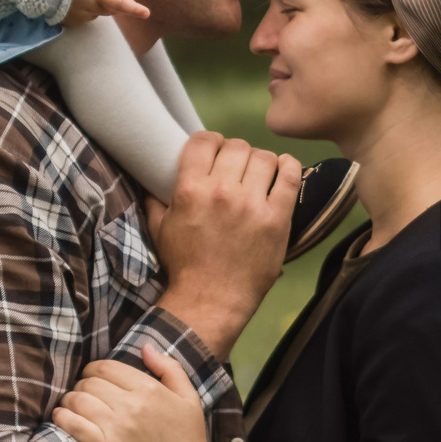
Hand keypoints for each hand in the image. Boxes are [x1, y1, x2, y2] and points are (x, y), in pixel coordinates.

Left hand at [53, 347, 228, 441]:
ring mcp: (118, 428)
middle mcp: (133, 405)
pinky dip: (62, 418)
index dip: (94, 369)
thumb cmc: (189, 441)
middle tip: (82, 394)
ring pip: (78, 400)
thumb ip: (169, 368)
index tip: (91, 377)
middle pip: (90, 382)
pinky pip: (75, 425)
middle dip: (81, 385)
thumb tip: (144, 347)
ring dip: (69, 400)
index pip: (107, 367)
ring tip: (70, 405)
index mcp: (150, 389)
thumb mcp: (189, 398)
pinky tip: (60, 417)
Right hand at [63, 0, 150, 26]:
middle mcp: (90, 8)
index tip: (147, 13)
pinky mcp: (68, 21)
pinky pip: (82, 17)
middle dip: (111, 3)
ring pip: (95, 13)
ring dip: (95, 5)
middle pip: (109, 9)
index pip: (119, 2)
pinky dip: (82, 9)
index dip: (134, 8)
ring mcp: (79, 17)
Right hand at [151, 132, 301, 358]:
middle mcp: (222, 191)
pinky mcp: (277, 218)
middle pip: (237, 146)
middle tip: (237, 167)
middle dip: (236, 152)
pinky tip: (283, 168)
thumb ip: (155, 200)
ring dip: (261, 161)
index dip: (210, 141)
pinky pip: (289, 177)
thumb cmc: (183, 266)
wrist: (210, 301)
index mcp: (191, 190)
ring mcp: (252, 205)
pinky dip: (289, 166)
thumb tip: (151, 178)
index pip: (204, 141)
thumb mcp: (160, 229)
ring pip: (264, 157)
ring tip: (259, 173)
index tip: (215, 150)